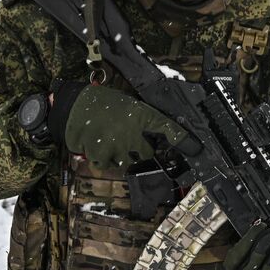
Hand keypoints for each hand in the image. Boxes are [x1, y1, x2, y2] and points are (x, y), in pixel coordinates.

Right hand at [51, 82, 190, 169]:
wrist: (74, 106)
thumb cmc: (103, 104)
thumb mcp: (129, 106)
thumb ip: (143, 120)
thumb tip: (156, 134)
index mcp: (141, 115)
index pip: (168, 128)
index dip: (183, 140)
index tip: (195, 149)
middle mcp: (133, 132)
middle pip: (147, 153)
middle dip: (141, 150)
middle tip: (129, 141)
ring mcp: (118, 145)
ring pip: (128, 162)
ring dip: (122, 156)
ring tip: (111, 141)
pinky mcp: (102, 155)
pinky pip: (109, 165)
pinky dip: (104, 159)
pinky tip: (99, 146)